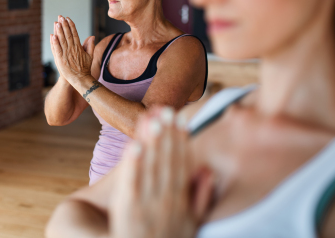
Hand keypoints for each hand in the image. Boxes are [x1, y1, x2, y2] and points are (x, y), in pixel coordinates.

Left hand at [50, 15, 94, 86]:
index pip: (75, 33)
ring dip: (59, 31)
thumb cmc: (85, 68)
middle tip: (60, 17)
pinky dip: (54, 43)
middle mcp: (72, 49)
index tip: (68, 18)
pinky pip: (57, 50)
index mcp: (79, 47)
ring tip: (56, 22)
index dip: (71, 25)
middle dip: (64, 25)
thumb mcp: (90, 56)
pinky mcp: (60, 60)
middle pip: (67, 35)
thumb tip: (92, 36)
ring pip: (62, 40)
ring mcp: (66, 54)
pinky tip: (52, 36)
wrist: (80, 79)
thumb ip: (90, 46)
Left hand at [109, 107, 214, 237]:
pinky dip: (133, 163)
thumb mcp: (192, 224)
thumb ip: (201, 197)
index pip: (181, 164)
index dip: (180, 141)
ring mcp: (147, 203)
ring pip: (150, 166)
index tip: (180, 119)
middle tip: (167, 110)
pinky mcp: (128, 208)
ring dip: (151, 141)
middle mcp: (165, 199)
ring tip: (153, 118)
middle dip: (167, 134)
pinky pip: (131, 181)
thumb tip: (207, 169)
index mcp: (181, 200)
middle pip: (166, 161)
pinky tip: (133, 144)